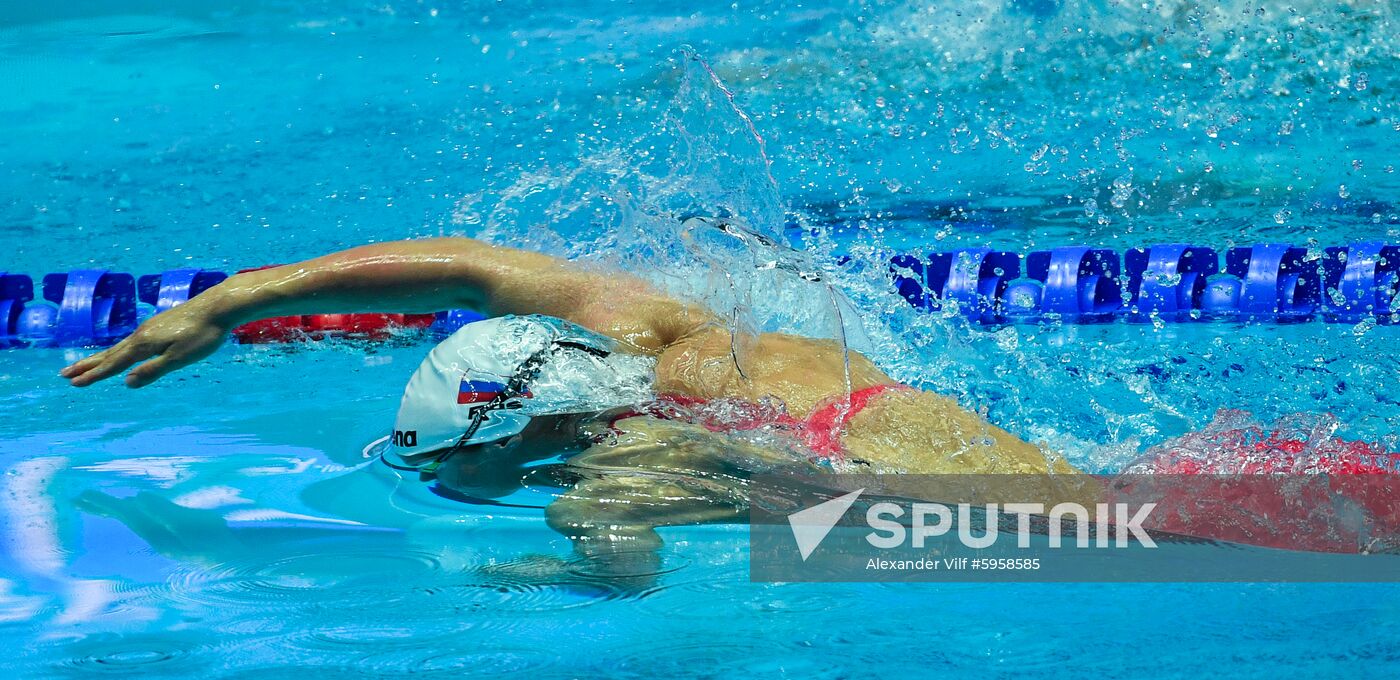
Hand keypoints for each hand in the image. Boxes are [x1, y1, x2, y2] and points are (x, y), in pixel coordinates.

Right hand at [60, 298, 233, 387]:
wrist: (219, 306)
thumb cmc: (203, 335)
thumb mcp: (179, 358)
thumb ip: (153, 370)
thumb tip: (126, 383)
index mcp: (144, 344)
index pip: (114, 364)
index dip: (94, 375)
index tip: (74, 384)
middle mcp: (141, 334)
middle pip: (110, 354)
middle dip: (87, 366)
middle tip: (64, 374)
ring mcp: (150, 327)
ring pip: (119, 346)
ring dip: (100, 357)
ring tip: (85, 365)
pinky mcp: (159, 324)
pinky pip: (131, 341)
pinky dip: (118, 349)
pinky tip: (123, 351)